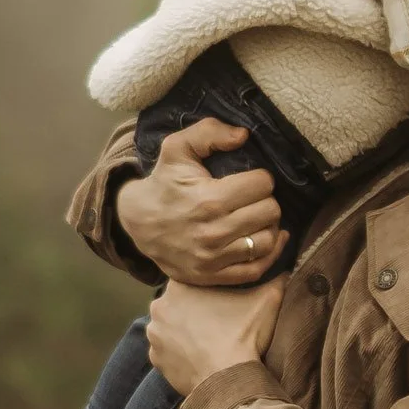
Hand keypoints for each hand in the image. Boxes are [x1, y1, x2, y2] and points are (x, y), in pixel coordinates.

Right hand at [115, 121, 288, 285]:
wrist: (138, 223)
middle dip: (265, 200)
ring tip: (257, 217)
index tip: (250, 179)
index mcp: (209, 199)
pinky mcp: (214, 276)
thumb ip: (209, 132)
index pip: (263, 185)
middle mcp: (213, 232)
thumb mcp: (176, 148)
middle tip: (253, 198)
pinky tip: (268, 238)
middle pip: (270, 212)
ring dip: (268, 226)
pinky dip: (269, 254)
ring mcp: (214, 258)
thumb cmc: (164, 183)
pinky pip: (257, 269)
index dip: (260, 178)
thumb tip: (243, 135)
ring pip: (268, 240)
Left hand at [146, 278, 287, 397]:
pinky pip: (167, 353)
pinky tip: (200, 358)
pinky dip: (181, 355)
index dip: (210, 291)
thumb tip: (289, 269)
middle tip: (219, 324)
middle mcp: (159, 306)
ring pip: (171, 329)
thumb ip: (277, 279)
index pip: (193, 281)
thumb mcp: (268, 299)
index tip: (225, 302)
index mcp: (180, 285)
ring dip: (186, 334)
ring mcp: (154, 335)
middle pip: (178, 305)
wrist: (229, 379)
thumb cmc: (244, 335)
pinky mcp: (155, 359)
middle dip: (194, 312)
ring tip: (210, 343)